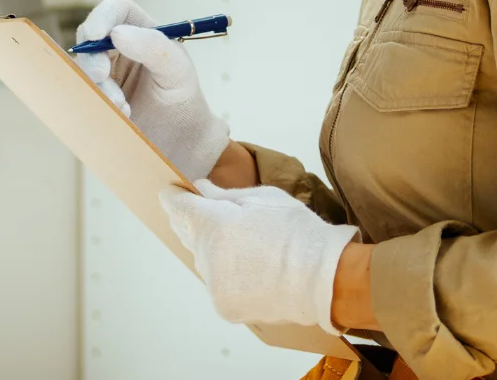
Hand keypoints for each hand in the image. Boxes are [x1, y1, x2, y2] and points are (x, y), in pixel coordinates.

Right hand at [75, 0, 231, 180]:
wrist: (179, 144)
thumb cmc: (183, 102)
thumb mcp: (179, 72)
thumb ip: (155, 48)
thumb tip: (117, 33)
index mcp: (142, 32)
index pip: (116, 9)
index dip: (103, 15)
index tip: (99, 34)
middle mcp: (119, 48)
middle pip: (90, 37)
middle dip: (93, 57)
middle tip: (103, 76)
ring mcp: (104, 72)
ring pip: (82, 67)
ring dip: (97, 85)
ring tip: (122, 106)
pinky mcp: (94, 96)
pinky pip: (81, 91)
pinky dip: (94, 102)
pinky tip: (117, 115)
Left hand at [160, 180, 358, 333]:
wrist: (323, 279)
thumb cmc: (297, 231)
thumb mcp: (264, 198)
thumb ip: (224, 195)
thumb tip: (200, 189)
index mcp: (213, 225)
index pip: (178, 208)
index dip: (173, 197)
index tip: (172, 190)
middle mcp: (206, 257)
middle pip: (189, 235)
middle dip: (194, 222)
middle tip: (205, 211)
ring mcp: (213, 285)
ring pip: (203, 261)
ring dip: (213, 250)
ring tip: (240, 243)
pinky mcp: (223, 307)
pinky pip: (217, 283)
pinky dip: (226, 274)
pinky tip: (250, 267)